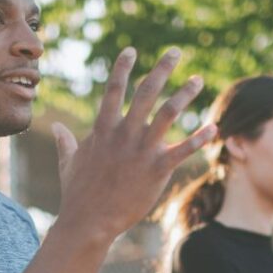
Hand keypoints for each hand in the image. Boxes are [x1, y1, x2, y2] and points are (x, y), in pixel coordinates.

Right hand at [51, 47, 216, 244]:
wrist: (88, 221)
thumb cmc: (77, 194)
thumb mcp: (68, 163)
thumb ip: (66, 142)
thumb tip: (58, 128)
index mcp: (103, 130)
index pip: (113, 89)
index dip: (122, 67)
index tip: (132, 50)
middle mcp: (124, 134)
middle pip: (146, 91)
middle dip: (162, 68)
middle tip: (175, 51)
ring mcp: (141, 150)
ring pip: (168, 112)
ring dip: (185, 93)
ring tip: (198, 80)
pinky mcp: (157, 169)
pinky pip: (183, 149)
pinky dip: (200, 138)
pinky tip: (214, 128)